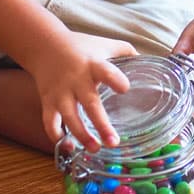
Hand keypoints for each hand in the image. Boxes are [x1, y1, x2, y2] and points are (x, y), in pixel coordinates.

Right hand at [29, 33, 136, 150]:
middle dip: (101, 125)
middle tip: (113, 142)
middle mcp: (76, 80)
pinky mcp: (48, 101)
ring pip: (69, 117)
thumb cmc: (80, 46)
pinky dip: (57, 137)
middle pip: (89, 104)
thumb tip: (149, 62)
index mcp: (93, 65)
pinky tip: (69, 148)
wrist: (43, 45)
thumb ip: (125, 52)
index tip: (124, 89)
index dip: (115, 80)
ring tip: (95, 149)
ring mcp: (60, 92)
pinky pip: (50, 123)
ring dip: (81, 136)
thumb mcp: (103, 44)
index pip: (105, 72)